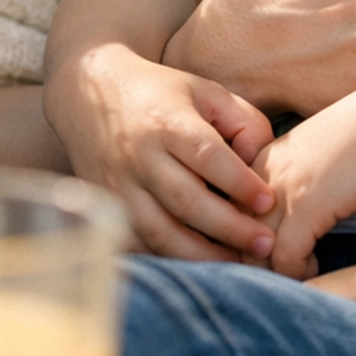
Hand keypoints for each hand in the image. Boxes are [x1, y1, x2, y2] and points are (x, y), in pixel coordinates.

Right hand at [47, 46, 276, 261]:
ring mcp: (119, 185)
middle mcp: (140, 155)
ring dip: (201, 255)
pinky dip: (167, 259)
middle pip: (186, 200)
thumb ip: (243, 122)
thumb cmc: (159, 94)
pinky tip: (197, 264)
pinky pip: (137, 243)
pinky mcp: (107, 207)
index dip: (240, 183)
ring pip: (160, 231)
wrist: (88, 94)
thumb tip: (261, 166)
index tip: (268, 201)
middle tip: (265, 244)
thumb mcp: (205, 91)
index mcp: (167, 121)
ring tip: (236, 262)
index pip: (207, 157)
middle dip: (230, 228)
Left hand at [253, 80, 355, 280]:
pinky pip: (284, 257)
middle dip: (252, 259)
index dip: (244, 237)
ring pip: (253, 249)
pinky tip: (314, 266)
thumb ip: (296, 179)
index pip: (231, 208)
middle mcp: (263, 170)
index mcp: (262, 157)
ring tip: (296, 274)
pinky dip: (297, 272)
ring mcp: (282, 187)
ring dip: (272, 272)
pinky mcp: (307, 205)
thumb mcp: (318, 155)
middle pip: (234, 230)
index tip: (266, 254)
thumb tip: (294, 216)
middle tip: (278, 273)